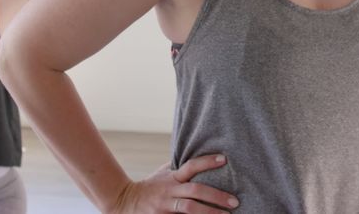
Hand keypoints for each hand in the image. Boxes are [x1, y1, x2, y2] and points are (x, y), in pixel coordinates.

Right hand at [110, 154, 238, 212]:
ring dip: (209, 213)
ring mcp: (165, 206)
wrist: (124, 202)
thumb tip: (197, 151)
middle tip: (235, 201)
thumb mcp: (163, 174)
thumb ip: (178, 167)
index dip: (207, 162)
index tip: (224, 159)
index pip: (191, 166)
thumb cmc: (149, 187)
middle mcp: (169, 191)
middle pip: (195, 191)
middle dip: (216, 196)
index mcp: (172, 178)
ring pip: (189, 209)